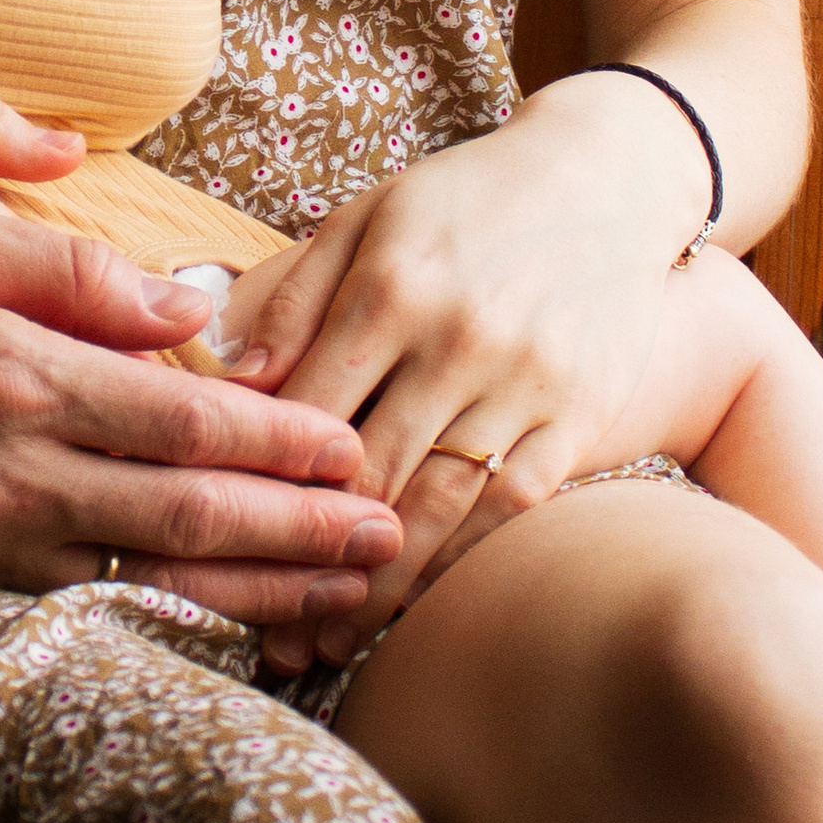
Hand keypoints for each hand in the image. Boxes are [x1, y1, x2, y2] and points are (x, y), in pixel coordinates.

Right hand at [0, 203, 402, 620]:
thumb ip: (69, 267)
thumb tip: (188, 300)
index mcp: (15, 371)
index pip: (187, 415)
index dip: (283, 439)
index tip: (357, 451)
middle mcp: (8, 470)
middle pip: (192, 512)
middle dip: (303, 532)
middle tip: (390, 543)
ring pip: (154, 578)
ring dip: (262, 592)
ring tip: (346, 597)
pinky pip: (89, 607)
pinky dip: (172, 620)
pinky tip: (232, 624)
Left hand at [237, 75, 710, 668]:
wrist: (608, 180)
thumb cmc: (464, 201)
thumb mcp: (366, 219)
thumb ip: (291, 297)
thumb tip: (224, 378)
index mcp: (394, 284)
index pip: (307, 408)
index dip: (257, 481)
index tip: (214, 538)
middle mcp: (461, 338)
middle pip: (370, 472)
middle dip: (307, 556)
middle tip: (256, 627)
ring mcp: (528, 383)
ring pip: (440, 507)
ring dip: (379, 586)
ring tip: (326, 642)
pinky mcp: (580, 416)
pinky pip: (510, 509)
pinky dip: (459, 561)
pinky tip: (415, 600)